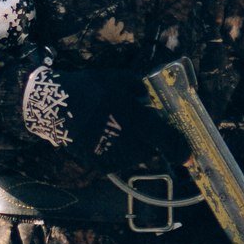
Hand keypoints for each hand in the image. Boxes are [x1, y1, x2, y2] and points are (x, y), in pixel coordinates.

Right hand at [20, 65, 182, 170]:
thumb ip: (141, 88)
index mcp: (136, 119)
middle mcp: (128, 141)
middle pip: (151, 149)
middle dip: (150, 139)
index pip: (167, 140)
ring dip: (134, 145)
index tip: (189, 157)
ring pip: (135, 155)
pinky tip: (105, 136)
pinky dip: (118, 151)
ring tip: (118, 128)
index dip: (181, 150)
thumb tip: (151, 95)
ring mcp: (114, 155)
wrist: (54, 107)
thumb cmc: (90, 88)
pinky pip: (118, 160)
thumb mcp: (119, 79)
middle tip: (139, 124)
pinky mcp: (101, 164)